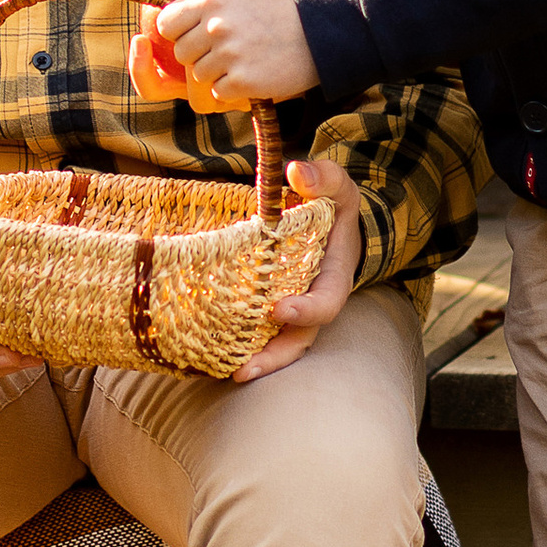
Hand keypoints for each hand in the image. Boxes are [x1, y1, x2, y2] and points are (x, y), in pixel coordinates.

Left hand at [138, 0, 316, 111]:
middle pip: (181, 53)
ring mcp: (229, 55)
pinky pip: (218, 93)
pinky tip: (255, 71)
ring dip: (218, 72)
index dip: (180, 30)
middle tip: (232, 43)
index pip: (165, 23)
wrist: (320, 33)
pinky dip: (234, 88)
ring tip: (246, 56)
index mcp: (211, 0)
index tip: (202, 29)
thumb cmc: (272, 8)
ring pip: (198, 76)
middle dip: (200, 53)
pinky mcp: (243, 82)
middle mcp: (217, 26)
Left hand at [234, 155, 362, 383]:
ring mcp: (293, 310)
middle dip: (274, 357)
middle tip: (242, 370)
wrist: (330, 221)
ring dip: (255, 362)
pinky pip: (258, 334)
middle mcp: (313, 301)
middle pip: (299, 340)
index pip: (326, 303)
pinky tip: (209, 356)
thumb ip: (324, 177)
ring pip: (278, 345)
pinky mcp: (270, 310)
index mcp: (333, 277)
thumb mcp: (337, 186)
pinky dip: (238, 346)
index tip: (278, 309)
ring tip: (224, 374)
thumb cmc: (333, 204)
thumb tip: (296, 171)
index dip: (305, 311)